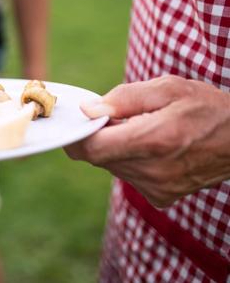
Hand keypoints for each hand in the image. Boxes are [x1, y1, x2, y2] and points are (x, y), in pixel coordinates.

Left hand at [65, 75, 229, 207]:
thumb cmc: (207, 108)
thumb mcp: (167, 88)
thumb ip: (123, 99)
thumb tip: (88, 110)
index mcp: (153, 141)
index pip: (92, 148)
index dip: (78, 134)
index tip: (80, 119)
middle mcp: (153, 171)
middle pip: (99, 156)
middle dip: (100, 135)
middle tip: (121, 117)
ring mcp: (157, 188)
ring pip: (112, 166)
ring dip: (116, 147)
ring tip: (144, 129)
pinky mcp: (161, 197)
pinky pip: (128, 175)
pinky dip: (131, 159)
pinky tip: (153, 147)